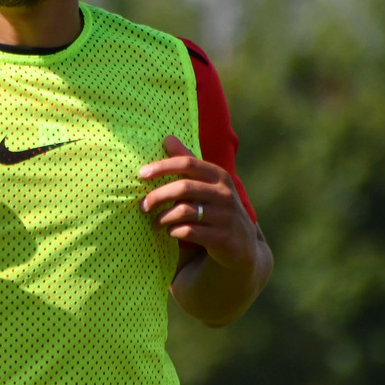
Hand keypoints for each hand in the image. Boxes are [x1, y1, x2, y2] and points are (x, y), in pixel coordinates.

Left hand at [139, 135, 259, 270]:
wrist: (242, 246)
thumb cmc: (217, 209)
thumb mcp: (208, 184)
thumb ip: (189, 163)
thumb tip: (168, 138)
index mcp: (219, 176)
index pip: (188, 163)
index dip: (162, 166)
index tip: (141, 174)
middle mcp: (224, 194)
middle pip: (183, 188)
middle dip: (158, 196)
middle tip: (143, 205)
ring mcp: (225, 216)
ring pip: (183, 211)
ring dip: (162, 217)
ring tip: (154, 222)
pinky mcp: (221, 238)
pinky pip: (188, 232)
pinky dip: (173, 231)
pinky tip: (170, 232)